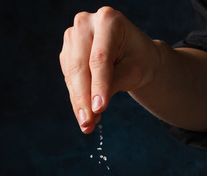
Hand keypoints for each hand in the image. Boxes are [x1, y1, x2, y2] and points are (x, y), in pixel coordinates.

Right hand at [60, 7, 160, 133]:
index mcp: (108, 20)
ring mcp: (73, 35)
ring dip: (78, 102)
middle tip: (87, 123)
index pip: (100, 58)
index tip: (99, 109)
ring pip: (71, 74)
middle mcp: (86, 23)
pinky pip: (69, 78)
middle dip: (83, 98)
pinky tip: (85, 114)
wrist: (135, 55)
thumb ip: (113, 85)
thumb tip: (93, 109)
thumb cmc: (139, 60)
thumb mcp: (133, 72)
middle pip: (80, 66)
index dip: (98, 85)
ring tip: (88, 124)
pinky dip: (76, 98)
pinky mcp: (67, 50)